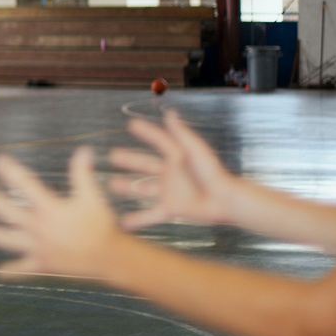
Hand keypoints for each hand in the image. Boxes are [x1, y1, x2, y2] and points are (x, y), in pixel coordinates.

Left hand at [0, 147, 120, 278]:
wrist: (109, 258)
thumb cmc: (102, 226)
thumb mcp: (93, 197)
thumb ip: (83, 174)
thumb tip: (84, 150)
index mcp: (50, 208)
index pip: (26, 185)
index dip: (10, 171)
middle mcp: (39, 227)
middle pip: (8, 211)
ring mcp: (39, 247)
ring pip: (8, 240)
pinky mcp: (43, 264)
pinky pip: (23, 269)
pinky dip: (12, 272)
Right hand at [109, 112, 235, 229]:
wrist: (224, 200)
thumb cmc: (212, 172)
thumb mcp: (194, 150)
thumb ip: (181, 133)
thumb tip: (170, 112)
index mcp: (177, 157)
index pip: (158, 141)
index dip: (146, 132)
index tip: (131, 125)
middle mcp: (170, 173)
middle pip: (144, 164)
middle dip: (129, 160)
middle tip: (112, 156)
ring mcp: (168, 191)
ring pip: (142, 189)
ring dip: (127, 187)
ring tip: (111, 184)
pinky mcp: (171, 208)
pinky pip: (150, 214)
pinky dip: (137, 219)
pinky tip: (122, 222)